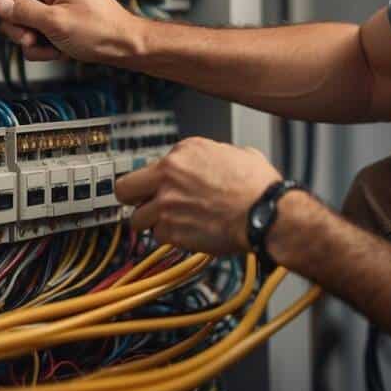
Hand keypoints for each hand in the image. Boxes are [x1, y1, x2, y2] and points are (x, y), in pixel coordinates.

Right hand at [0, 0, 146, 63]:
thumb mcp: (55, 22)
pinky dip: (45, 39)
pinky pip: (43, 23)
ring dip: (33, 35)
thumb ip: (24, 12)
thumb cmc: (100, 31)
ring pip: (29, 15)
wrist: (125, 46)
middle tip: (29, 36)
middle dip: (21, 22)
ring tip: (48, 45)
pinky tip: (56, 48)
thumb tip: (3, 3)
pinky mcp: (67, 11)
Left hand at [116, 137, 282, 255]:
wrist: (266, 214)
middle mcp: (169, 174)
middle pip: (124, 188)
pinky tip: (185, 234)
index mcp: (185, 151)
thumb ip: (214, 156)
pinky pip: (158, 237)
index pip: (154, 165)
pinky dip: (170, 238)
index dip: (161, 179)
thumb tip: (213, 161)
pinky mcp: (171, 230)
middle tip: (142, 204)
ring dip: (152, 222)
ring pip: (137, 218)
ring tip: (170, 224)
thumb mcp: (238, 153)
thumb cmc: (259, 187)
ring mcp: (167, 203)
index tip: (165, 186)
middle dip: (132, 198)